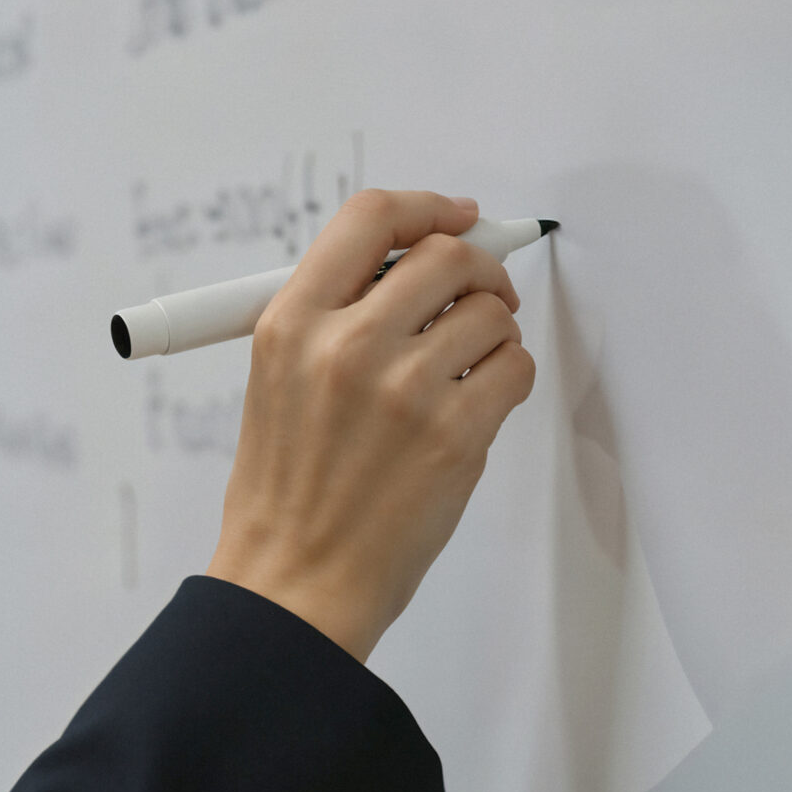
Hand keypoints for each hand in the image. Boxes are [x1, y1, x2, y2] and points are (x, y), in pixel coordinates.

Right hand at [206, 190, 536, 660]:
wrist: (294, 584)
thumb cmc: (286, 493)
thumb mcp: (276, 380)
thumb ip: (335, 316)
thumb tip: (414, 266)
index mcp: (291, 322)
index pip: (370, 219)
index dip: (425, 207)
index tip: (457, 215)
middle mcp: (346, 344)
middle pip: (445, 256)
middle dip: (479, 270)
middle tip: (483, 297)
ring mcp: (405, 389)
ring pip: (490, 315)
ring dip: (494, 335)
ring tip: (468, 372)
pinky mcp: (455, 435)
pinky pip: (514, 370)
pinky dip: (508, 380)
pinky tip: (478, 406)